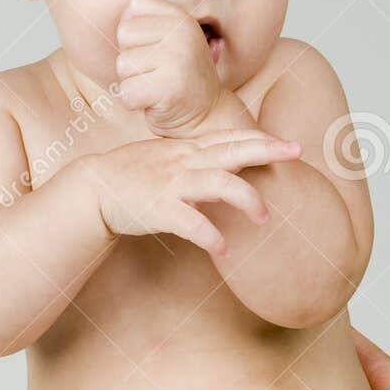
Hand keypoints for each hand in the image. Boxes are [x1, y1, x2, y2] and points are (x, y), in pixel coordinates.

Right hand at [84, 130, 299, 258]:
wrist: (92, 188)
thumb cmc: (130, 175)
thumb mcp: (165, 158)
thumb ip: (193, 159)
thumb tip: (221, 165)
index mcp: (187, 151)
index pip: (229, 140)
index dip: (260, 139)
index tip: (289, 143)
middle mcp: (184, 162)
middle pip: (232, 151)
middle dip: (266, 151)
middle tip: (297, 154)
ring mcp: (172, 184)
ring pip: (219, 185)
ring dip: (247, 199)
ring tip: (265, 218)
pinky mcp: (159, 209)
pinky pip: (192, 223)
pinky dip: (212, 236)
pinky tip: (225, 250)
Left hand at [114, 0, 224, 135]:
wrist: (208, 117)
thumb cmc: (179, 78)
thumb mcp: (171, 40)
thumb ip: (147, 21)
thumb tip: (119, 12)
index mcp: (182, 18)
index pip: (135, 6)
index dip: (136, 31)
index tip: (156, 50)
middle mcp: (182, 33)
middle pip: (124, 34)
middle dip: (132, 58)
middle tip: (157, 72)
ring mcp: (176, 59)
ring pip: (122, 64)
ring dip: (133, 81)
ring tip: (158, 86)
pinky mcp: (167, 88)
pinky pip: (126, 92)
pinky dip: (134, 103)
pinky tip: (156, 102)